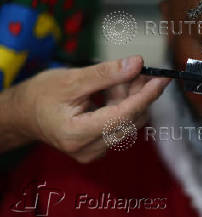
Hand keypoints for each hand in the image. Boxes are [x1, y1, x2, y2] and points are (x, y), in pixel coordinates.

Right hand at [6, 55, 170, 162]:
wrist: (24, 114)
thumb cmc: (42, 95)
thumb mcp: (72, 79)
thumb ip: (106, 74)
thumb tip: (137, 64)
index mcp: (79, 134)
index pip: (124, 115)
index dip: (146, 96)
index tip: (162, 79)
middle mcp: (90, 149)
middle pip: (130, 120)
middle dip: (140, 94)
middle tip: (144, 70)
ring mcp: (94, 152)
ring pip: (128, 123)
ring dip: (132, 98)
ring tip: (127, 76)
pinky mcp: (98, 148)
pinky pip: (121, 126)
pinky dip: (124, 106)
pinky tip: (119, 89)